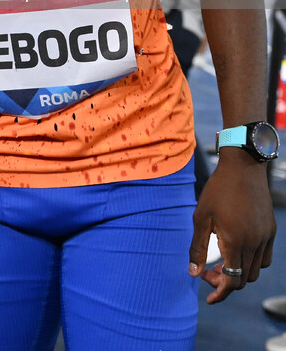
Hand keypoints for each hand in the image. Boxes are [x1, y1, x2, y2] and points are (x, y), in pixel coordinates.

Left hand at [188, 150, 275, 303]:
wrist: (243, 167)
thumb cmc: (217, 190)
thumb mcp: (201, 217)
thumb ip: (197, 247)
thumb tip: (193, 273)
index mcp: (235, 241)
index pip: (231, 281)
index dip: (220, 293)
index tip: (209, 298)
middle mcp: (254, 243)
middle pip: (244, 279)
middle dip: (226, 282)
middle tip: (208, 273)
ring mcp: (265, 237)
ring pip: (256, 271)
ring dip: (239, 273)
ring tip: (222, 262)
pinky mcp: (271, 231)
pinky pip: (265, 258)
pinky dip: (252, 262)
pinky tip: (238, 251)